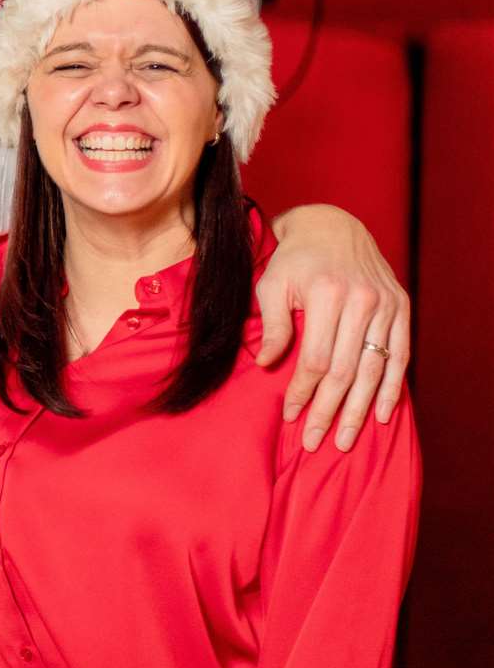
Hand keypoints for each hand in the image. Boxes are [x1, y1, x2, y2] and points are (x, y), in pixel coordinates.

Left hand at [258, 205, 409, 451]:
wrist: (332, 226)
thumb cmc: (293, 259)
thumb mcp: (271, 284)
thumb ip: (273, 325)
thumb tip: (266, 364)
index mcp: (327, 294)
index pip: (316, 357)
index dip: (303, 390)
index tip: (291, 415)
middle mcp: (361, 301)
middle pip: (346, 370)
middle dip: (329, 410)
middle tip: (317, 441)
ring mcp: (386, 305)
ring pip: (374, 368)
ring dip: (360, 408)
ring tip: (345, 438)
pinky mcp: (401, 307)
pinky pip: (401, 355)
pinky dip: (393, 387)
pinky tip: (384, 414)